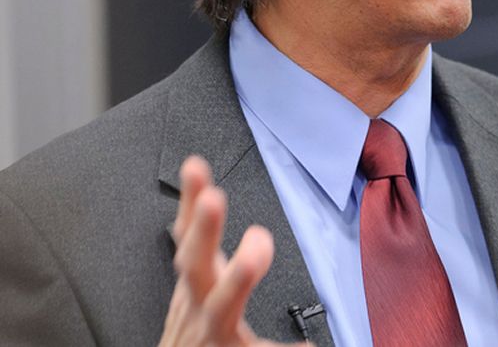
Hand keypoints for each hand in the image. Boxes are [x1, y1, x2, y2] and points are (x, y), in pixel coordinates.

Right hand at [160, 156, 306, 346]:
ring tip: (255, 249)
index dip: (189, 203)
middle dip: (204, 231)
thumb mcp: (197, 286)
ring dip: (237, 278)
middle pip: (195, 265)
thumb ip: (204, 245)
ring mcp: (212, 332)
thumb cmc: (196, 332)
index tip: (195, 167)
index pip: (189, 238)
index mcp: (197, 284)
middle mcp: (199, 306)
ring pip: (220, 307)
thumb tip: (205, 190)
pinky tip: (308, 344)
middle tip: (213, 199)